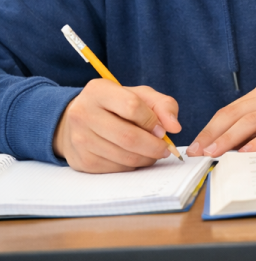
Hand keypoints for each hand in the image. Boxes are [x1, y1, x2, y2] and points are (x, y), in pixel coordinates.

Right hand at [53, 79, 180, 172]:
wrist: (76, 121)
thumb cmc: (113, 106)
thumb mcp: (137, 95)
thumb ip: (162, 105)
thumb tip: (174, 127)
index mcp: (98, 91)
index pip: (132, 106)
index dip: (152, 121)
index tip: (162, 130)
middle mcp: (84, 114)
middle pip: (128, 137)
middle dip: (153, 146)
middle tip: (165, 149)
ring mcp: (80, 139)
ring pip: (123, 157)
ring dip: (145, 159)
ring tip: (152, 153)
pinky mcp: (81, 161)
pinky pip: (115, 169)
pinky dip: (132, 166)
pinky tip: (135, 158)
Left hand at [186, 85, 255, 156]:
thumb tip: (235, 144)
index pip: (230, 110)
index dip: (210, 127)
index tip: (196, 143)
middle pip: (233, 114)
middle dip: (212, 133)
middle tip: (197, 151)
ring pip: (249, 122)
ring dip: (228, 139)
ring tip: (213, 153)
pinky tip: (246, 153)